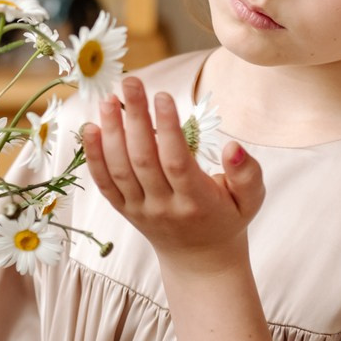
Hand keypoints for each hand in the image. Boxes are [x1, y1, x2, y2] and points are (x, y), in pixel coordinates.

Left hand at [82, 75, 264, 270]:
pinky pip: (104, 184)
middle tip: (131, 81)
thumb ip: (247, 173)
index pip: (176, 162)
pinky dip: (94, 156)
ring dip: (111, 132)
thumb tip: (233, 146)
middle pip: (143, 160)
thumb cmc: (227, 218)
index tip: (162, 94)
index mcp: (196, 202)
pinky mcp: (124, 210)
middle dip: (135, 118)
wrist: (200, 258)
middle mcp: (163, 207)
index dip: (168, 128)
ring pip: (119, 170)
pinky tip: (90, 128)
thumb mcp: (250, 199)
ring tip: (109, 99)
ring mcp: (140, 210)